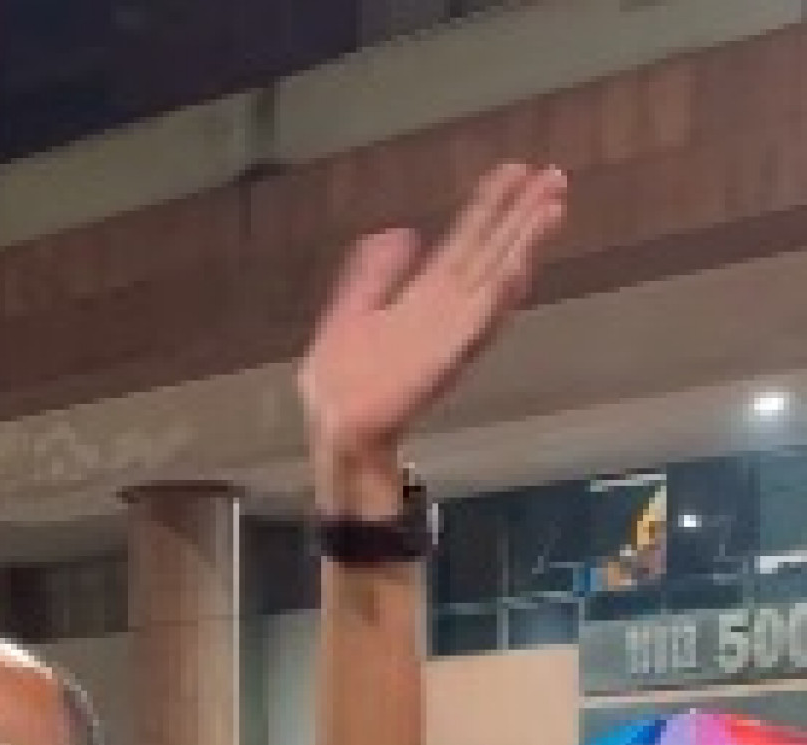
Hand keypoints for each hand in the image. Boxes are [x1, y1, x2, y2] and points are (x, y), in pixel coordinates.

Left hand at [300, 164, 567, 478]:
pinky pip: (480, 321)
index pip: (464, 241)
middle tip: (553, 174)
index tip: (512, 169)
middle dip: (521, 215)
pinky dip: (501, 294)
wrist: (338, 430)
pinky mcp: (449, 356)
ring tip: (552, 207)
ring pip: (496, 278)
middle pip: (491, 252)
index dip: (487, 206)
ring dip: (525, 244)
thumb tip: (400, 233)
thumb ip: (372, 274)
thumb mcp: (349, 313)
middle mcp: (445, 310)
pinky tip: (520, 265)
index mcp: (422, 297)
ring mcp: (451, 332)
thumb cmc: (341, 384)